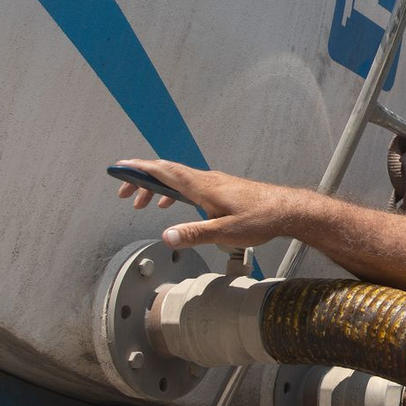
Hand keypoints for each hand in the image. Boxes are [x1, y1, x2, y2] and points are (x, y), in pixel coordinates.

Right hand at [113, 158, 289, 248]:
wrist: (287, 210)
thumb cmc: (261, 219)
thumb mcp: (226, 232)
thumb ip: (195, 233)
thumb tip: (165, 237)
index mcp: (202, 186)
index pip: (164, 171)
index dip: (138, 169)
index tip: (118, 168)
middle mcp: (206, 179)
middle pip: (166, 173)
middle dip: (141, 181)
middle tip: (123, 195)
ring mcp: (214, 183)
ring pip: (177, 179)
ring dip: (156, 188)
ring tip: (141, 203)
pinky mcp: (221, 189)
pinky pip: (189, 185)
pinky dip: (173, 192)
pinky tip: (171, 205)